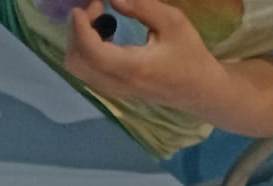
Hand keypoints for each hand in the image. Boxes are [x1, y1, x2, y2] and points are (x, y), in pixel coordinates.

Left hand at [63, 0, 226, 113]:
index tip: (82, 6)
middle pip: (75, 60)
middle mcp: (115, 83)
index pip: (91, 51)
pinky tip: (105, 35)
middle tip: (97, 7)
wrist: (196, 90)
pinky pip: (85, 71)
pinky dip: (86, 50)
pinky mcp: (110, 91)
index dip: (80, 27)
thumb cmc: (189, 54)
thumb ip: (141, 8)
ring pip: (77, 68)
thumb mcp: (173, 22)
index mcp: (132, 67)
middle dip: (78, 30)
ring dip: (80, 40)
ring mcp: (110, 90)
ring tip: (101, 19)